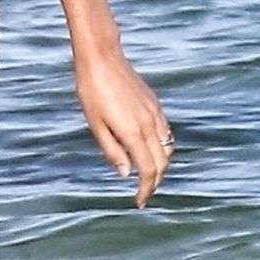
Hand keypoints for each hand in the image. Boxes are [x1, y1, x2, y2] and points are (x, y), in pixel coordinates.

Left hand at [73, 41, 173, 207]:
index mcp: (133, 133)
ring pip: (168, 148)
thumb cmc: (91, 91)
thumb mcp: (95, 124)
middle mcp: (149, 125)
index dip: (146, 190)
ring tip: (147, 175)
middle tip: (144, 193)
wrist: (102, 57)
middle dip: (156, 181)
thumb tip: (126, 173)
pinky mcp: (155, 104)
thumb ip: (112, 150)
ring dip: (161, 165)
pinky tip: (150, 150)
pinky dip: (163, 147)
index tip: (139, 202)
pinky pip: (165, 133)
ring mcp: (155, 113)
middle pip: (163, 163)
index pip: (148, 171)